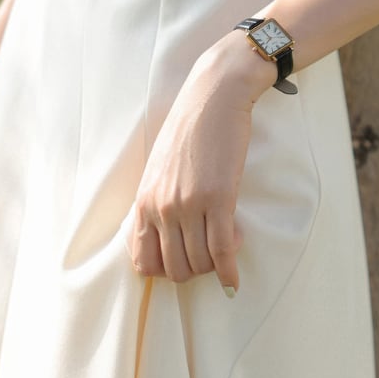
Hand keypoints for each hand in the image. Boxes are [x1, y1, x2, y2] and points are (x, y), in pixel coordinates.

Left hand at [124, 30, 277, 292]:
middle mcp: (162, 208)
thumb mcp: (160, 168)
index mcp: (143, 201)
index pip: (143, 261)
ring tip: (226, 248)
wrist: (214, 97)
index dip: (164, 272)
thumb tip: (167, 234)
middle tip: (209, 257)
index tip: (183, 263)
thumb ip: (158, 201)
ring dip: (214, 267)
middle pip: (174, 268)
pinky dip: (229, 272)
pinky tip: (235, 280)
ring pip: (199, 263)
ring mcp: (189, 205)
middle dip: (193, 272)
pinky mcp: (219, 199)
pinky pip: (221, 251)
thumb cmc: (189, 128)